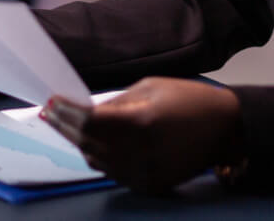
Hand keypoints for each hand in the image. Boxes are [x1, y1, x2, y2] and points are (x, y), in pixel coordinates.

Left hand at [40, 77, 243, 194]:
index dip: (66, 111)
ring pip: (96, 161)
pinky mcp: (149, 186)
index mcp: (140, 123)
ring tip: (66, 125)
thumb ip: (115, 102)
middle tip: (49, 113)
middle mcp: (139, 153)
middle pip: (86, 143)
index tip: (51, 101)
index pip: (88, 121)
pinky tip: (93, 142)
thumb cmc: (188, 100)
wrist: (224, 129)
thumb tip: (84, 109)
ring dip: (79, 142)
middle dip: (64, 126)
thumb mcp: (150, 87)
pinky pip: (112, 172)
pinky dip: (99, 157)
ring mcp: (144, 174)